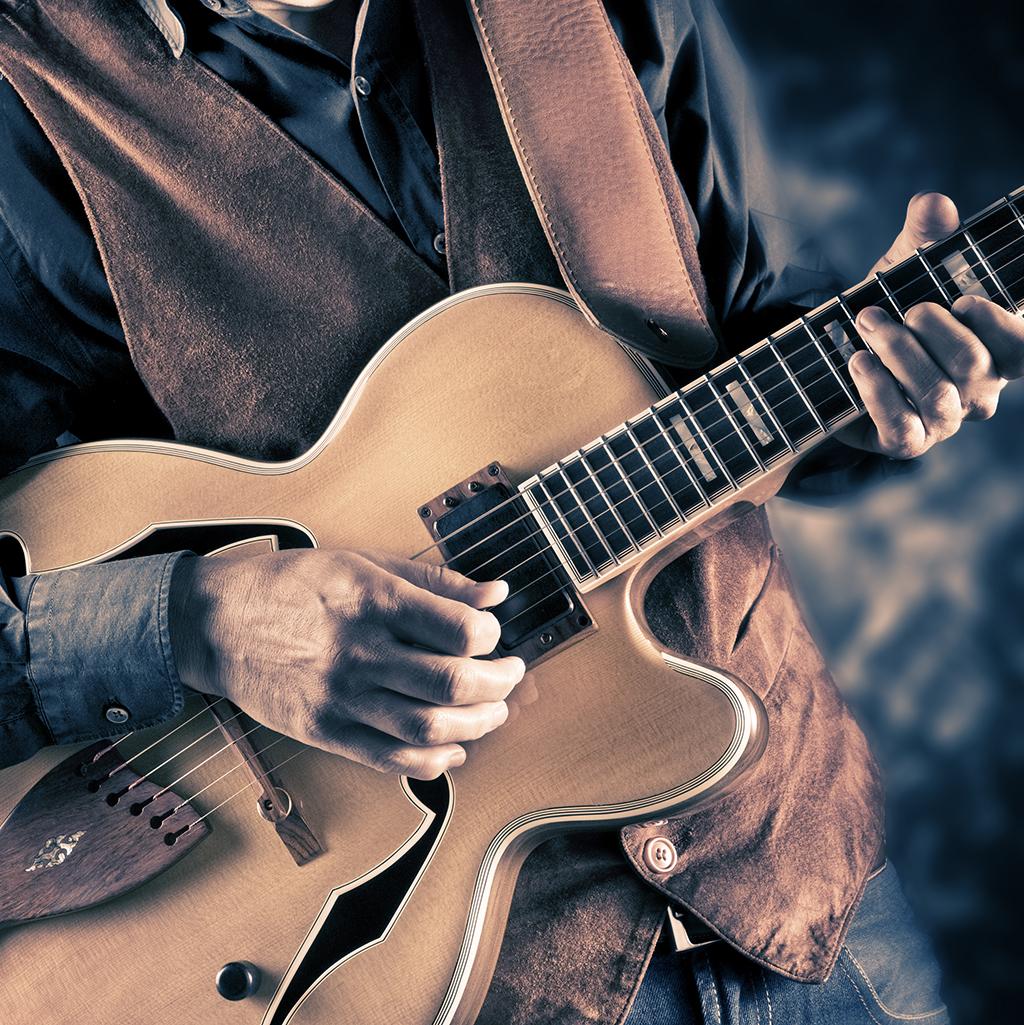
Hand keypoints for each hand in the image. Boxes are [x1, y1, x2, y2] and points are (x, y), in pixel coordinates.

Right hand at [169, 549, 524, 778]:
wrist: (217, 624)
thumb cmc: (292, 586)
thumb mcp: (363, 563)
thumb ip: (435, 582)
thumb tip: (496, 596)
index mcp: (371, 601)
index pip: (458, 630)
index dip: (490, 634)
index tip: (492, 632)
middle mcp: (358, 652)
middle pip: (451, 683)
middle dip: (498, 684)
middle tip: (510, 674)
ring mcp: (340, 698)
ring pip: (429, 729)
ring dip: (477, 725)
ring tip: (492, 710)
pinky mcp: (326, 732)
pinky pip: (392, 761)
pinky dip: (434, 762)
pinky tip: (453, 748)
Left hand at [837, 192, 1023, 458]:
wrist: (834, 360)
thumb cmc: (888, 311)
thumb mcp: (904, 269)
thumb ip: (924, 237)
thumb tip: (932, 203)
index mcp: (996, 349)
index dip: (1003, 325)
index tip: (964, 299)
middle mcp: (979, 390)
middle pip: (974, 363)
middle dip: (934, 329)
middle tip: (902, 309)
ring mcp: (943, 420)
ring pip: (937, 393)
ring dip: (899, 353)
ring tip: (869, 323)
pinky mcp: (904, 441)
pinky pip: (901, 425)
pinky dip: (878, 390)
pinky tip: (858, 361)